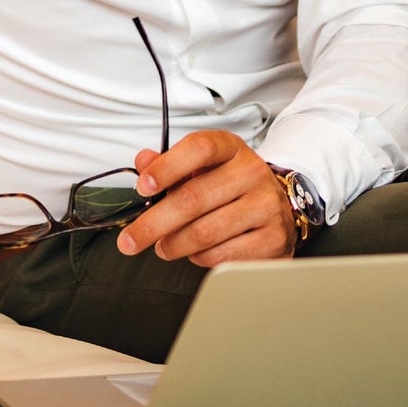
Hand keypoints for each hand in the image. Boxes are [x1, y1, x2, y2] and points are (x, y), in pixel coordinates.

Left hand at [115, 131, 295, 267]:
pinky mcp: (272, 239)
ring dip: (174, 244)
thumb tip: (143, 160)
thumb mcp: (203, 167)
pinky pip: (222, 256)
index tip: (142, 186)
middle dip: (153, 223)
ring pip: (204, 233)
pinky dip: (199, 258)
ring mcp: (265, 206)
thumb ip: (169, 164)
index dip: (166, 167)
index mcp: (231, 148)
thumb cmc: (231, 186)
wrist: (277, 207)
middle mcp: (251, 172)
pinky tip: (195, 252)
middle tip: (130, 240)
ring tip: (163, 246)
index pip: (198, 148)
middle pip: (193, 198)